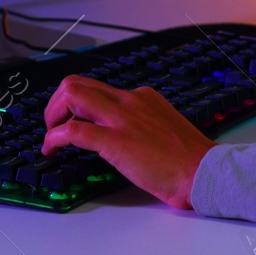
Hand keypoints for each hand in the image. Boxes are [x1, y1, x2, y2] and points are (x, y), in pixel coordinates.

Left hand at [42, 75, 216, 209]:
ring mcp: (122, 118)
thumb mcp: (164, 128)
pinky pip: (74, 130)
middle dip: (57, 103)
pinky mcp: (116, 141)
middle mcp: (130, 101)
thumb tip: (123, 136)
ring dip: (52, 115)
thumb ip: (142, 125)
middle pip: (78, 83)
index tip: (71, 119)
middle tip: (54, 125)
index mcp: (142, 97)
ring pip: (72, 95)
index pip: (99, 88)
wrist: (204, 171)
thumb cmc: (189, 160)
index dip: (77, 104)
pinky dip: (54, 137)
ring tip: (51, 136)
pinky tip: (52, 149)